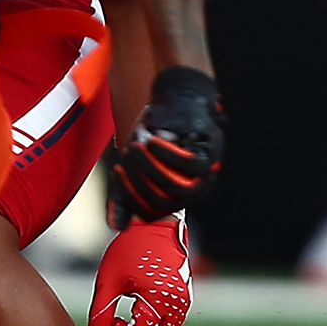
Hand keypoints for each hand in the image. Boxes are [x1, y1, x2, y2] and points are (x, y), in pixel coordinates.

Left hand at [85, 215, 190, 325]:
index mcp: (160, 301)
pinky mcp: (184, 295)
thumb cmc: (130, 248)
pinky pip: (172, 321)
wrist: (156, 222)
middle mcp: (178, 304)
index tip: (111, 321)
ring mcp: (184, 300)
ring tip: (127, 311)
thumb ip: (100, 315)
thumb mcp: (109, 282)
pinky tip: (137, 304)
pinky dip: (154, 323)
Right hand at [107, 67, 223, 225]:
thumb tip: (116, 226)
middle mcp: (193, 193)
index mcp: (175, 200)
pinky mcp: (210, 154)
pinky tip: (151, 140)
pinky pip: (187, 164)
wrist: (175, 99)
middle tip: (125, 157)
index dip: (130, 197)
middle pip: (161, 202)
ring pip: (174, 187)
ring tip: (136, 147)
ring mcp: (205, 175)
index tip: (117, 171)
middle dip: (137, 181)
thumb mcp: (135, 167)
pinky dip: (166, 154)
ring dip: (150, 168)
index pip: (149, 213)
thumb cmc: (153, 136)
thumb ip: (124, 195)